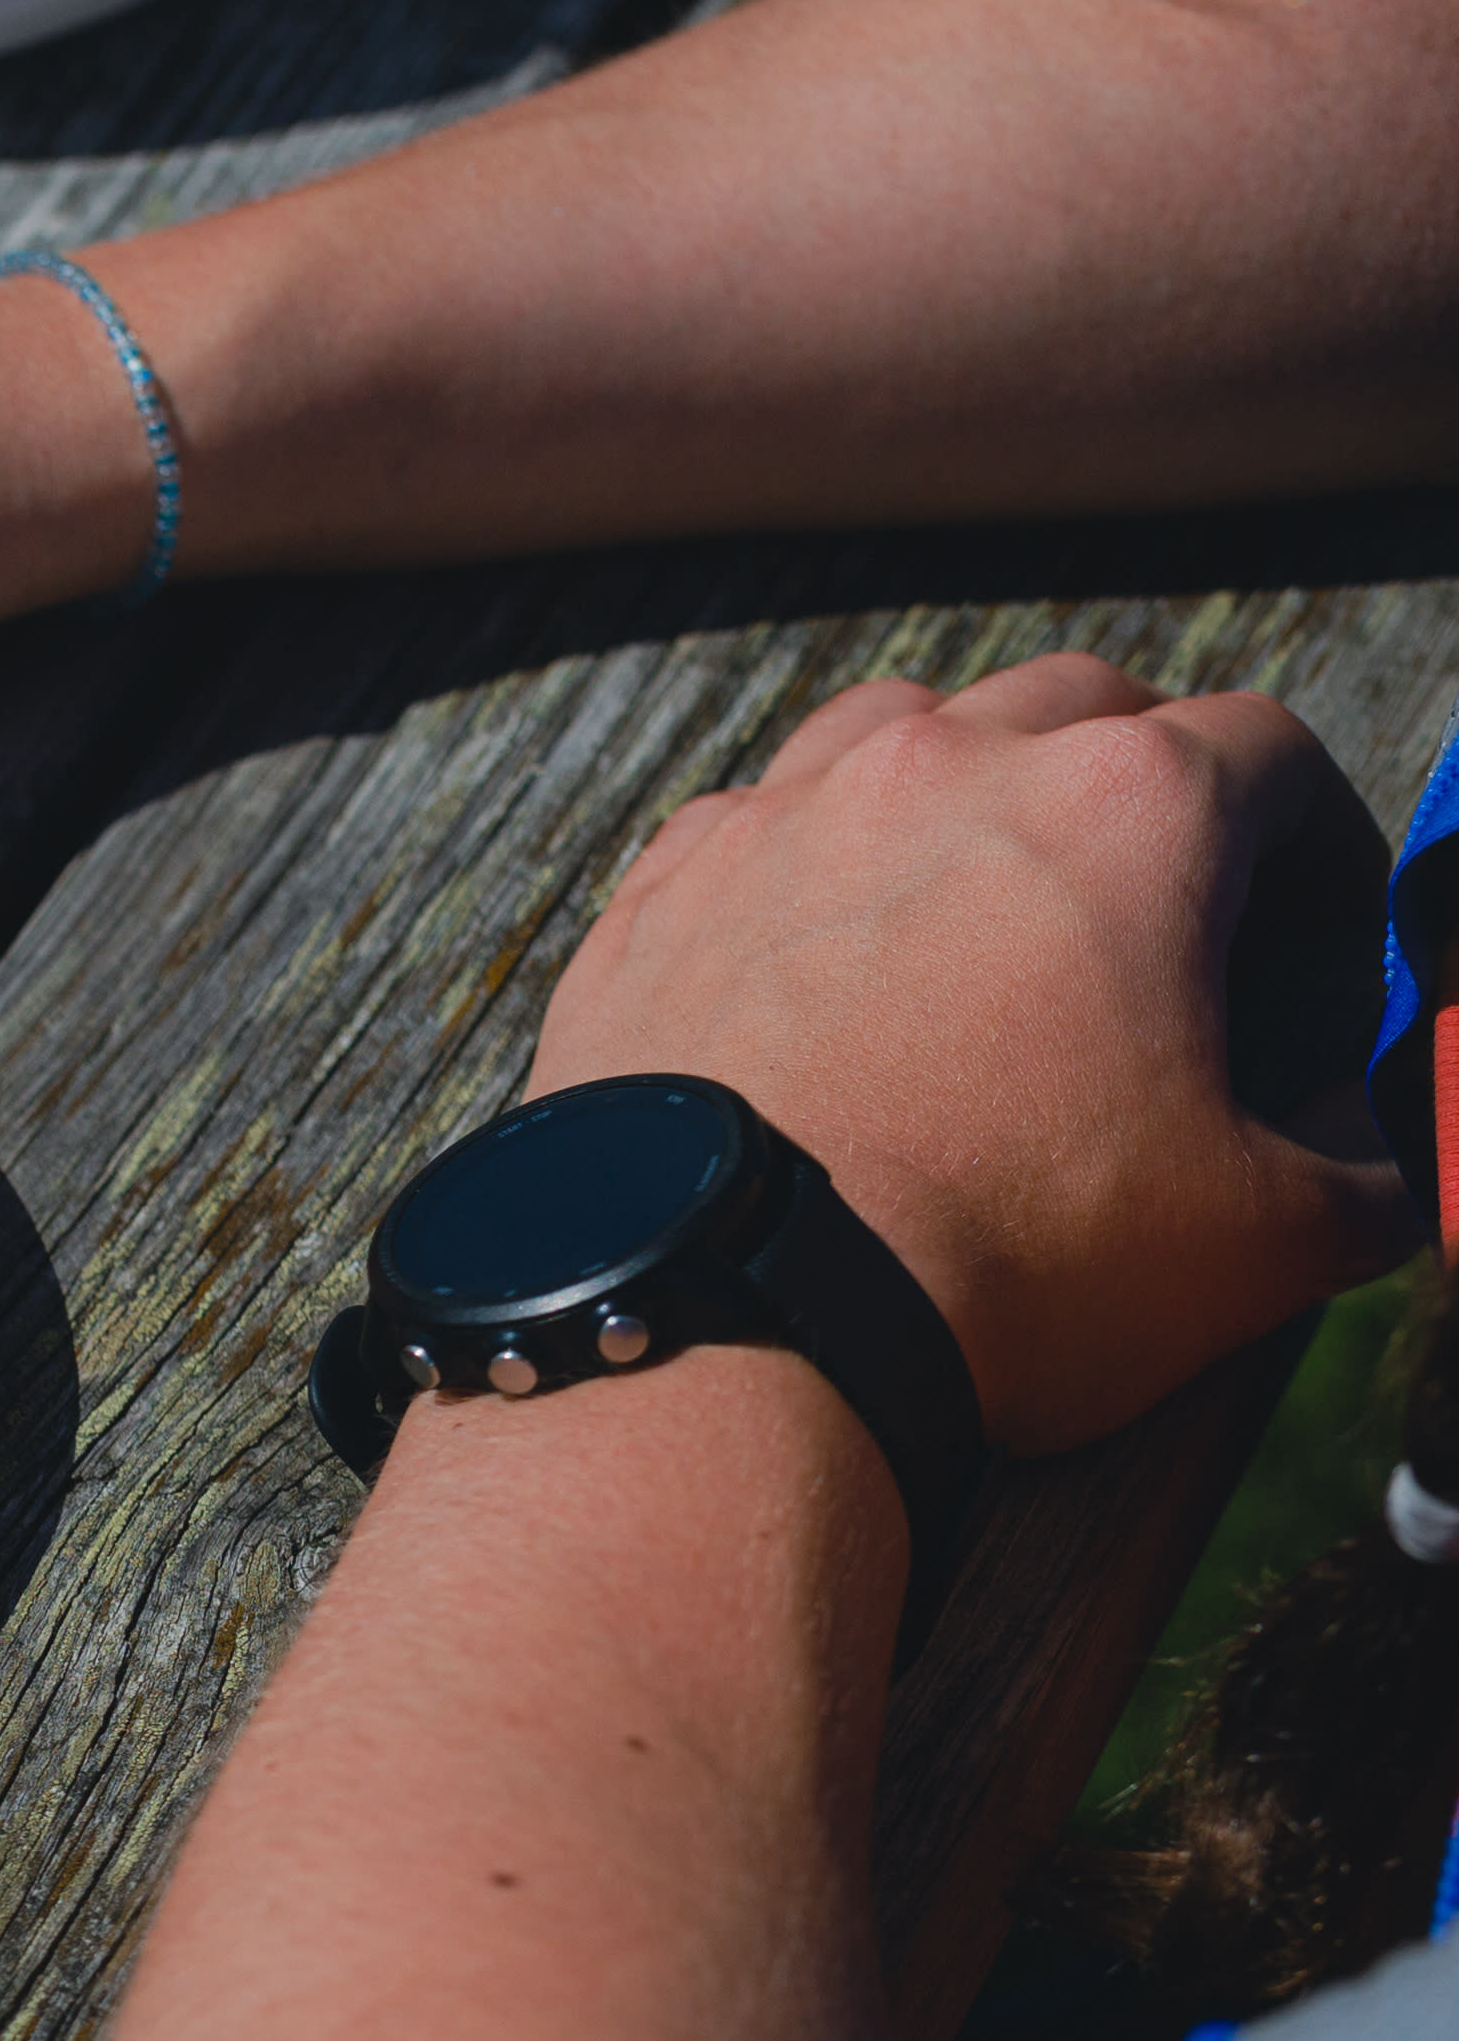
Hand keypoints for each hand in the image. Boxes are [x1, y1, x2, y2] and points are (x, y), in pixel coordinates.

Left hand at [528, 651, 1410, 1452]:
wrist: (727, 1334)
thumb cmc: (1002, 1269)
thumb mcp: (1259, 1239)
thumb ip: (1364, 1169)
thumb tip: (1387, 1160)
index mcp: (1125, 807)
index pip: (1270, 752)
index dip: (1316, 839)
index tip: (1306, 925)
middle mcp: (943, 767)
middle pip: (1080, 706)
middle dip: (1138, 781)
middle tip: (1148, 903)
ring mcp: (780, 817)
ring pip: (900, 728)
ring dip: (959, 784)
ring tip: (978, 898)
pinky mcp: (656, 895)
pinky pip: (750, 823)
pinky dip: (803, 863)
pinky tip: (819, 955)